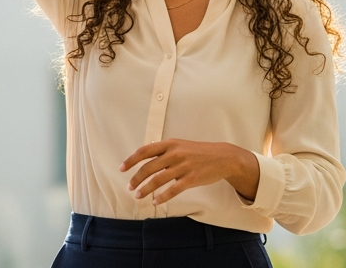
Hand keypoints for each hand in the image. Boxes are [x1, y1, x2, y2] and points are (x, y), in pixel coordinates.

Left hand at [121, 139, 258, 204]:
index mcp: (170, 144)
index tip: (122, 168)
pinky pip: (173, 190)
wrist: (223, 157)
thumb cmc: (199, 152)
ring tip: (138, 196)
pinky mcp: (191, 179)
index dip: (131, 160)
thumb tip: (146, 151)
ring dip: (146, 189)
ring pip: (158, 180)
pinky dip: (162, 197)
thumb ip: (165, 149)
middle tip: (130, 187)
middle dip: (136, 178)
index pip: (145, 151)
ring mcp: (183, 166)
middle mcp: (175, 154)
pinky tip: (156, 202)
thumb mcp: (181, 144)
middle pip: (149, 167)